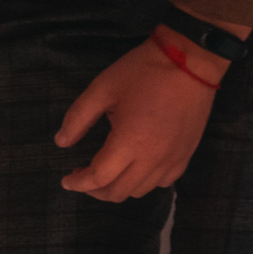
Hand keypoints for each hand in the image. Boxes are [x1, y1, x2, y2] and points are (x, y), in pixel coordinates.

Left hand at [54, 33, 224, 200]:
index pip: (99, 178)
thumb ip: (78, 118)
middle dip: (95, 190)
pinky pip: (163, 182)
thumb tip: (61, 142)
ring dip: (118, 188)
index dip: (78, 184)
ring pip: (140, 190)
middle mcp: (153, 157)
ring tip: (105, 173)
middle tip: (82, 177)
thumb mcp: (102, 88)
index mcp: (129, 142)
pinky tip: (134, 168)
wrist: (191, 61)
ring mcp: (173, 158)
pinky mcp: (186, 154)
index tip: (66, 181)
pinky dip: (144, 182)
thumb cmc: (144, 71)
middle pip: (118, 192)